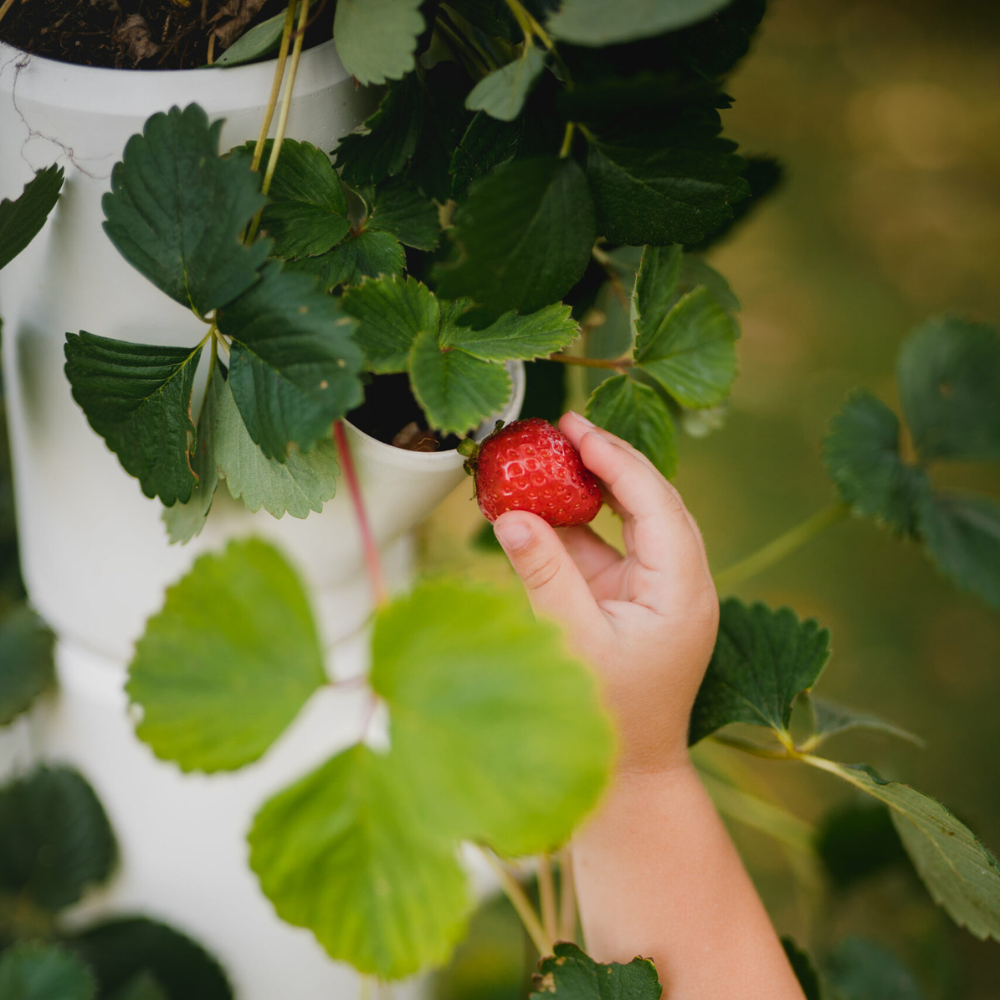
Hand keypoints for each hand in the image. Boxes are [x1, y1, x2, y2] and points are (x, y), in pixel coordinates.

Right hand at [492, 411, 718, 774]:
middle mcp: (679, 584)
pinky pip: (607, 550)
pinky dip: (576, 527)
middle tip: (564, 428)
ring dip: (591, 491)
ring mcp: (657, 592)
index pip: (657, 505)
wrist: (628, 780)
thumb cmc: (608, 720)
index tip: (576, 429)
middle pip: (652, 503)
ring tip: (548, 457)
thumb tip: (510, 514)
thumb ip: (543, 575)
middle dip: (609, 462)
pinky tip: (541, 506)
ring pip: (630, 523)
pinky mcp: (632, 602)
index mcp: (682, 592)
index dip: (618, 461)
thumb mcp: (572, 644)